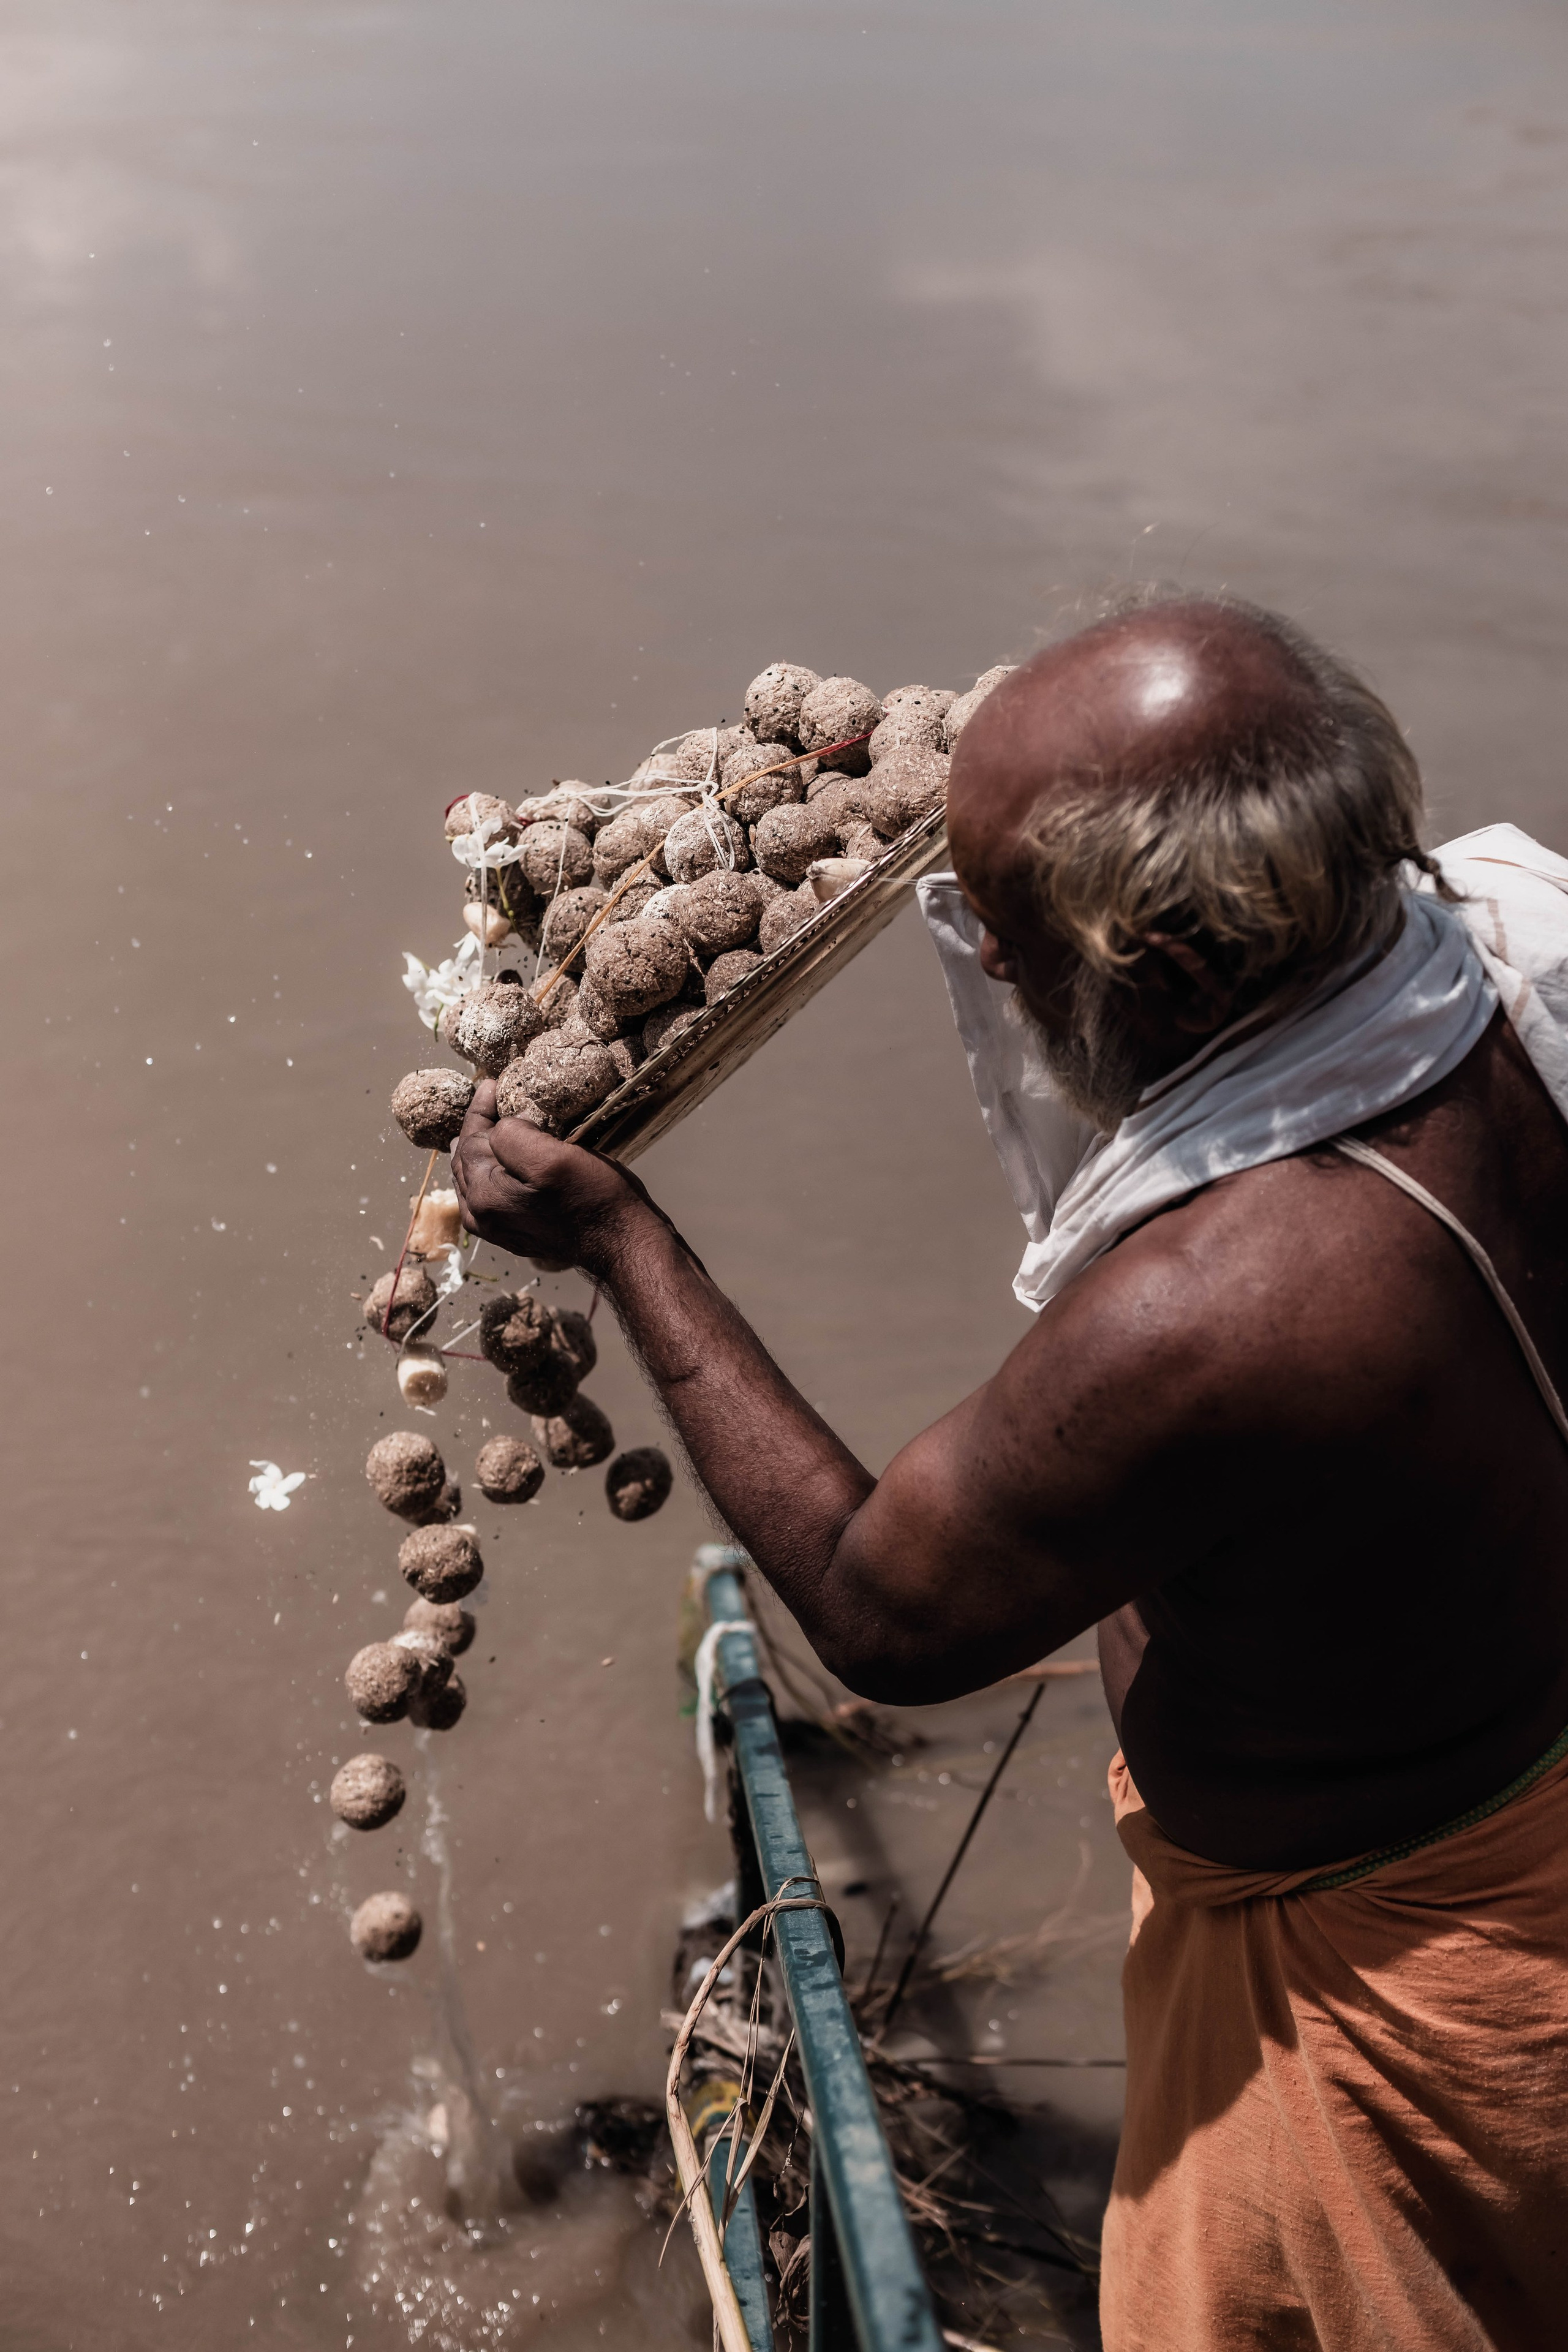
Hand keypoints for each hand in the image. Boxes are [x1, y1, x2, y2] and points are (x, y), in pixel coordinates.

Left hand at [451, 1080, 648, 1270]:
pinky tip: (499, 1163)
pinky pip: (490, 1196)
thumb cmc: (594, 1198)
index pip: (470, 1141)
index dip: (480, 1109)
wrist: (621, 1242)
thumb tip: (503, 1125)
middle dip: (479, 1128)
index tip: (493, 1084)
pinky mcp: (515, 1233)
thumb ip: (513, 1137)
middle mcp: (483, 1217)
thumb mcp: (554, 1159)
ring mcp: (497, 1229)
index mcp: (485, 1196)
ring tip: (486, 1128)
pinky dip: (491, 1172)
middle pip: (468, 1161)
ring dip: (482, 1150)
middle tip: (491, 1101)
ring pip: (476, 1179)